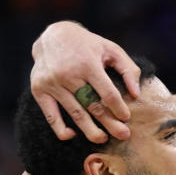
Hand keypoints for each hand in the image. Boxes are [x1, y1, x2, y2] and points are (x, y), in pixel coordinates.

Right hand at [30, 21, 141, 142]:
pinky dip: (60, 129)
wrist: (52, 35)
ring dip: (90, 130)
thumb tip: (136, 94)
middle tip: (124, 135)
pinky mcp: (39, 89)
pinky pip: (50, 115)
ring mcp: (52, 83)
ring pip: (75, 113)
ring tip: (103, 139)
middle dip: (110, 123)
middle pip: (92, 106)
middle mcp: (68, 74)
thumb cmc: (87, 45)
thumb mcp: (111, 49)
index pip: (107, 93)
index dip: (119, 108)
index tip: (126, 118)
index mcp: (88, 64)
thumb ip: (128, 69)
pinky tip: (72, 135)